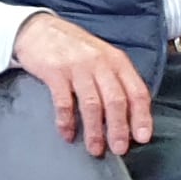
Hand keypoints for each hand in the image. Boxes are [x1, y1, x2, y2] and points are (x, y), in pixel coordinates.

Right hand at [13, 11, 151, 156]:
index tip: (142, 138)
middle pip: (116, 101)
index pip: (137, 92)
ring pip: (92, 104)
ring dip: (94, 130)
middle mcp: (100, 63)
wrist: (38, 29)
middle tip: (119, 149)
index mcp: (117, 61)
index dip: (141, 117)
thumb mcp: (102, 57)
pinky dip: (66, 121)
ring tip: (95, 150)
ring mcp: (77, 67)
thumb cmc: (74, 48)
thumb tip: (129, 116)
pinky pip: (64, 102)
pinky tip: (67, 134)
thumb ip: (116, 80)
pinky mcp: (55, 72)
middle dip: (119, 129)